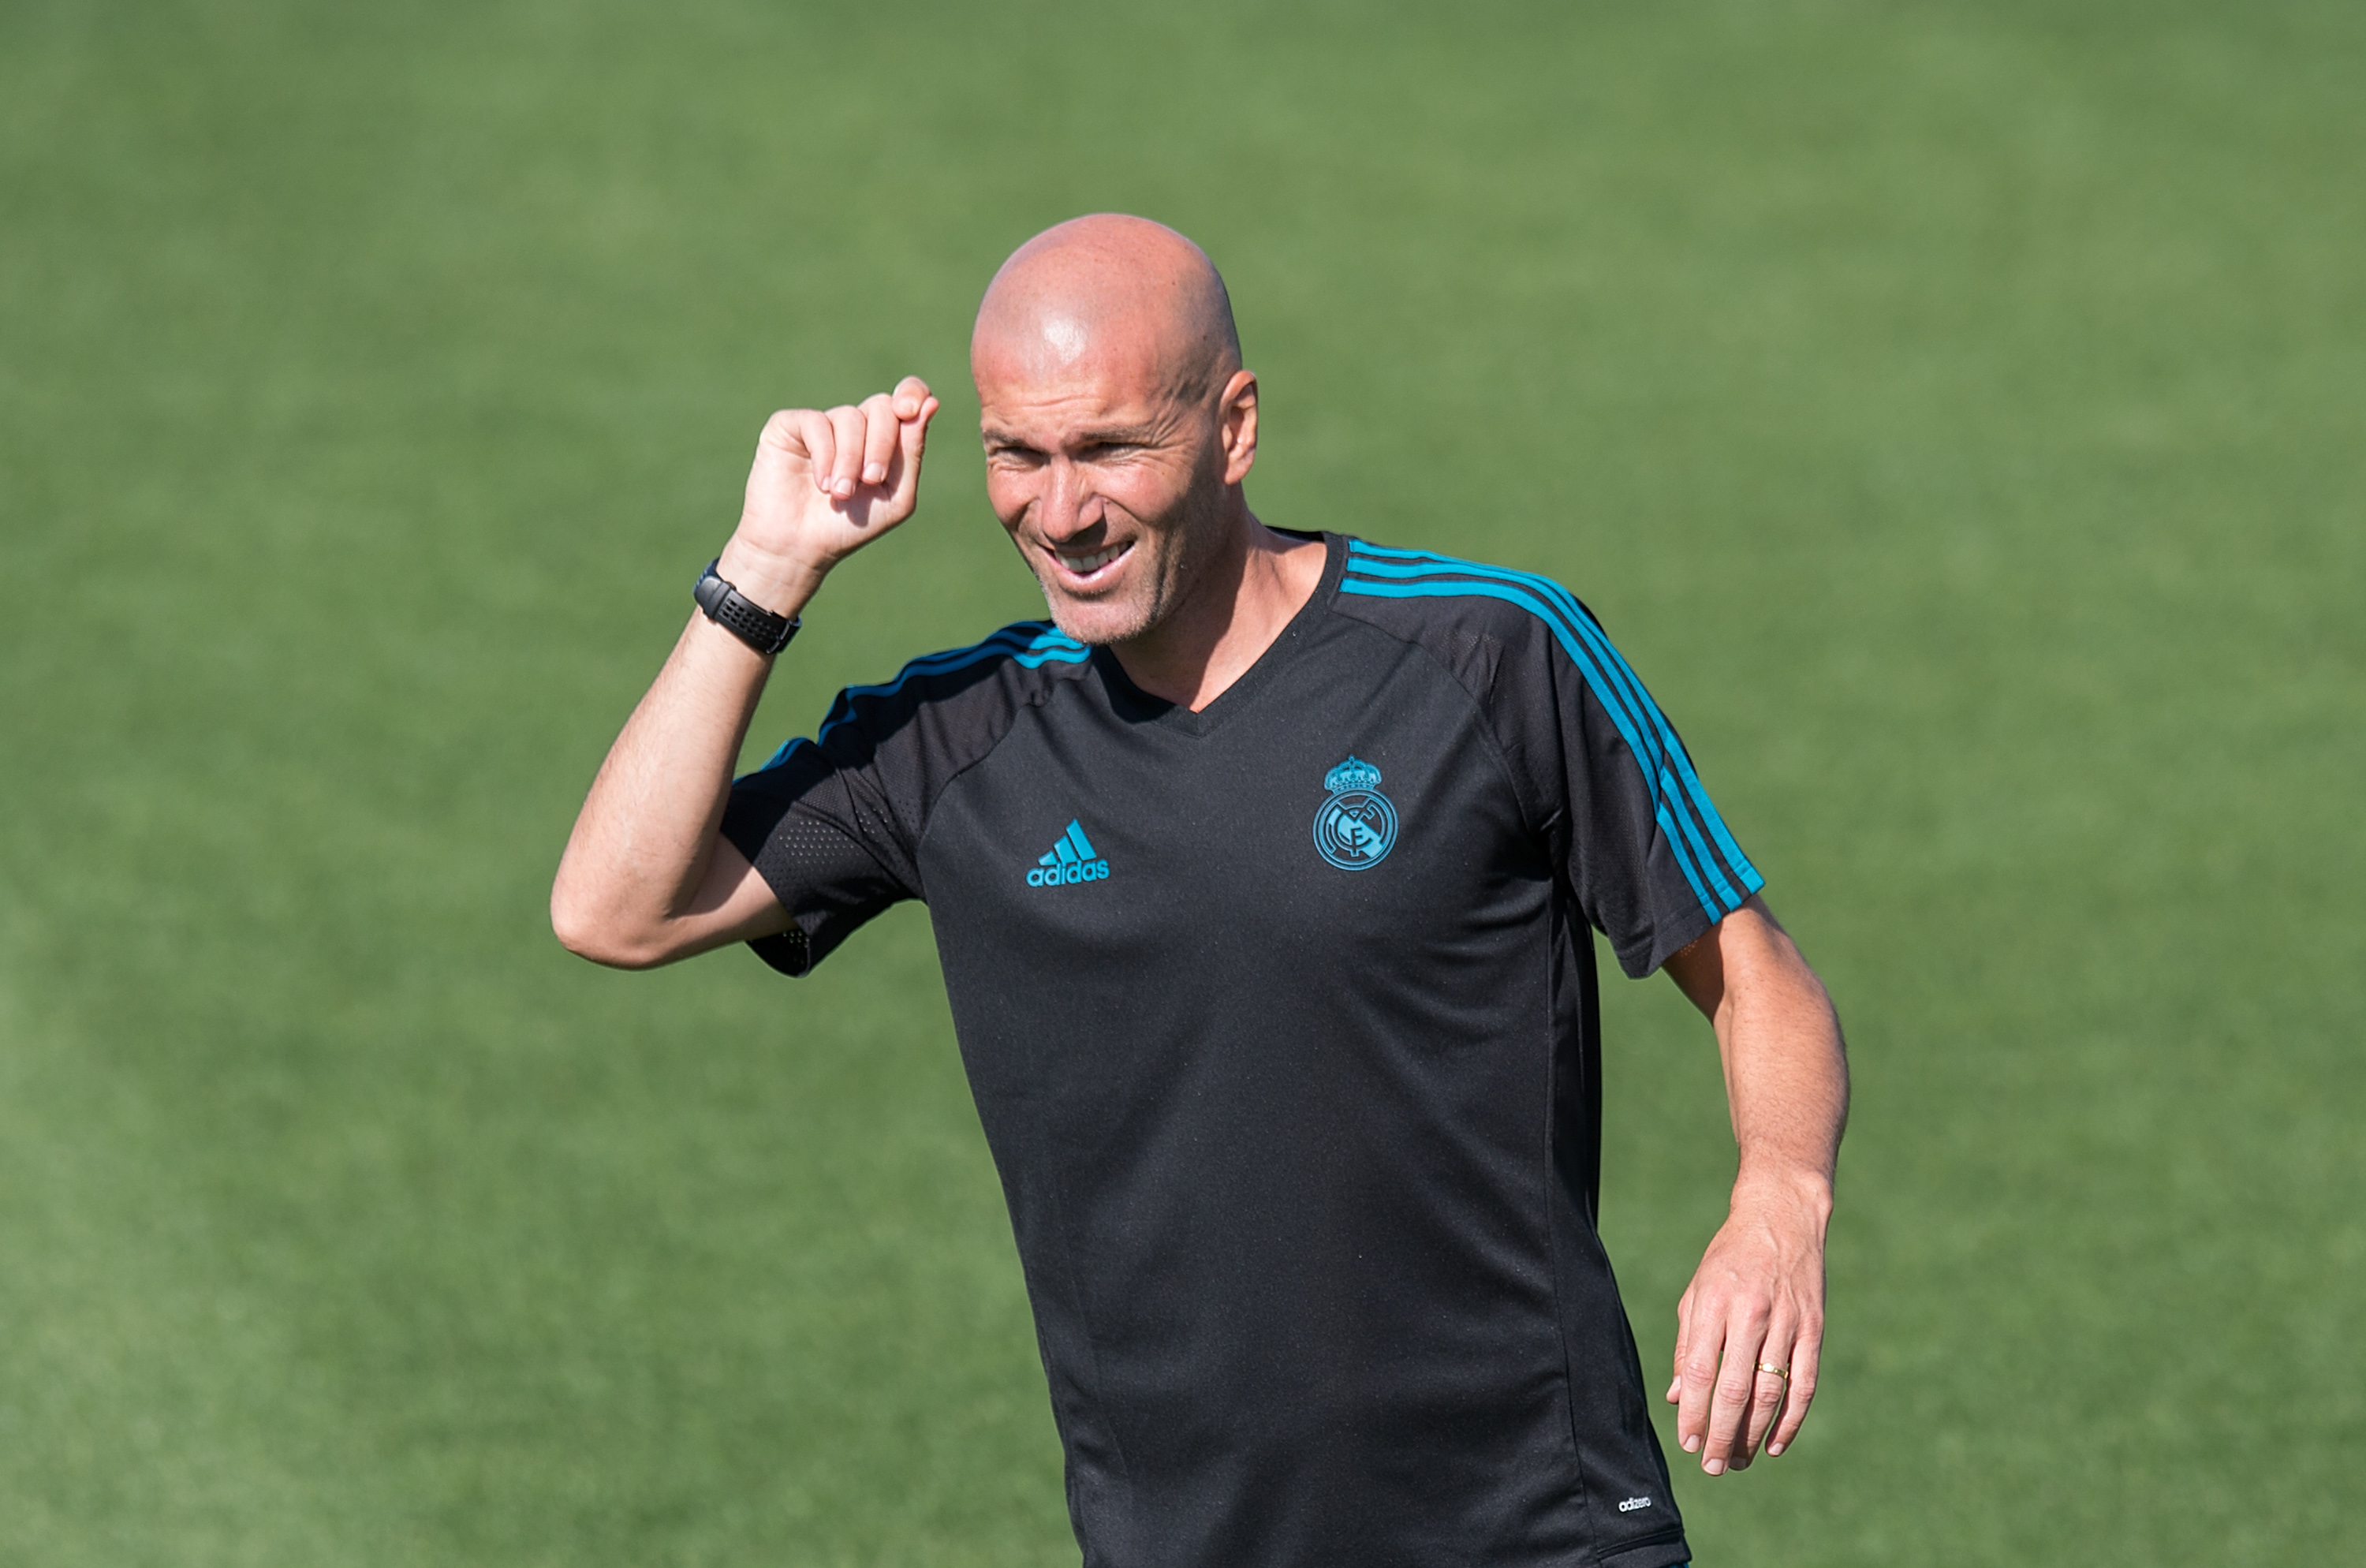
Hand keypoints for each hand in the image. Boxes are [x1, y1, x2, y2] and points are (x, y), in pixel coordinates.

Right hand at [715, 376, 938, 617]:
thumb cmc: (851, 525)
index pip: (907, 398)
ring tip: (840, 493)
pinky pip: (816, 422)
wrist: (800, 547)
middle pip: (882, 406)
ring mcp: (822, 423)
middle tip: (871, 480)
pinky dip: (824, 454)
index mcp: (884, 439)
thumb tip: (931, 403)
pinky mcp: (790, 425)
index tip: (909, 411)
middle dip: (881, 444)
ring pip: (850, 417)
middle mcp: (855, 426)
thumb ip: (912, 452)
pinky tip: (821, 483)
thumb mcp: (896, 496)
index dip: (912, 393)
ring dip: (850, 459)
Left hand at [1665, 1173, 1829, 1473]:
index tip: (1688, 1443)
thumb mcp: (1697, 1291)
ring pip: (1770, 1393)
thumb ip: (1688, 1344)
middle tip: (1712, 1466)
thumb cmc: (1730, 1258)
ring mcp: (1786, 1322)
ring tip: (1739, 1461)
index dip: (1694, 1413)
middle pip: (1735, 1390)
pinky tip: (1775, 1444)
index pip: (1701, 1371)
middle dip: (1722, 1435)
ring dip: (1754, 1435)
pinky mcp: (1814, 1329)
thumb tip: (1678, 1397)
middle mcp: (1751, 1314)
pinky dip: (1791, 1420)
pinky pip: (1804, 1385)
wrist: (1782, 1218)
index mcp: (1714, 1303)